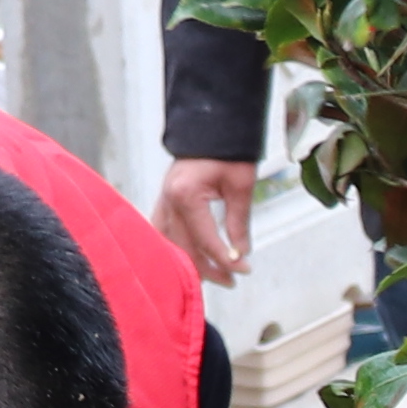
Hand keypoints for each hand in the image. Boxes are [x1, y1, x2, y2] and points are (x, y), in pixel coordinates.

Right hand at [154, 156, 255, 281]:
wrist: (210, 127)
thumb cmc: (227, 151)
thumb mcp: (240, 185)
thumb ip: (239, 222)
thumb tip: (241, 252)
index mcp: (186, 195)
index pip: (206, 239)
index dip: (226, 259)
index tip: (244, 269)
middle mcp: (169, 201)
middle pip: (184, 247)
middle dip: (208, 269)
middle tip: (231, 280)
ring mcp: (162, 202)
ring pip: (170, 244)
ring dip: (190, 263)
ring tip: (212, 277)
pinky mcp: (163, 202)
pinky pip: (163, 232)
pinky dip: (174, 249)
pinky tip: (185, 261)